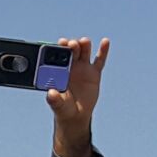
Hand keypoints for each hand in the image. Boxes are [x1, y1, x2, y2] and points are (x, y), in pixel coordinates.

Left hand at [47, 36, 109, 156]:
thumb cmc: (63, 109)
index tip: (61, 43)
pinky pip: (99, 60)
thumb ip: (54, 100)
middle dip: (71, 45)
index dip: (59, 48)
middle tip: (72, 44)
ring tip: (84, 42)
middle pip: (71, 51)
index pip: (57, 57)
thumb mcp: (58, 106)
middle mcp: (70, 66)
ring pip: (84, 52)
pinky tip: (105, 41)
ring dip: (84, 45)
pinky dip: (103, 50)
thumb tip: (50, 94)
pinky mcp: (94, 72)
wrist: (76, 115)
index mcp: (58, 71)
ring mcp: (82, 68)